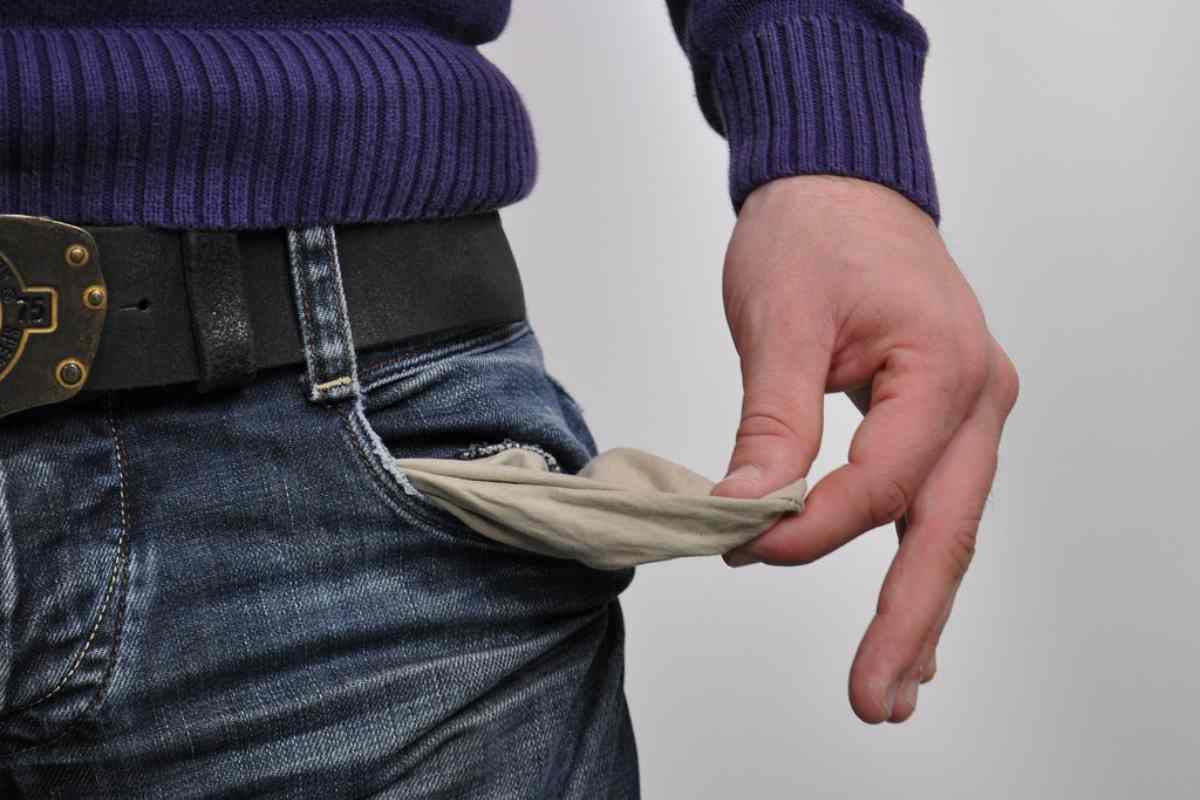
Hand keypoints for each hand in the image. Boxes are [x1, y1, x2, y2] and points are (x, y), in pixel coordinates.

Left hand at [711, 175, 1018, 723]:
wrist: (839, 184)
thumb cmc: (814, 230)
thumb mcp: (779, 321)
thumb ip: (771, 425)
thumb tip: (746, 512)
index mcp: (945, 366)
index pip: (882, 480)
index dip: (811, 526)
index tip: (740, 545)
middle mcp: (976, 396)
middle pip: (944, 528)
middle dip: (907, 618)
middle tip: (876, 698)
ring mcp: (966, 410)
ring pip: (945, 527)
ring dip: (916, 608)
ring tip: (892, 687)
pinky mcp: (938, 418)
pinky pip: (931, 503)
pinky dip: (912, 563)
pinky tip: (904, 623)